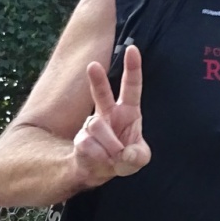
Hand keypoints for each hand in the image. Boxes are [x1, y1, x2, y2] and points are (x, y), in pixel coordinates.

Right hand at [73, 44, 150, 185]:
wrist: (100, 171)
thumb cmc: (123, 158)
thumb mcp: (138, 159)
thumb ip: (138, 156)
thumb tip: (124, 153)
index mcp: (128, 111)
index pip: (131, 86)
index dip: (133, 68)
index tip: (132, 49)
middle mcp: (108, 112)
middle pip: (101, 92)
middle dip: (97, 79)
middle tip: (92, 65)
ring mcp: (92, 123)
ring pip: (97, 126)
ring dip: (110, 145)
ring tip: (115, 156)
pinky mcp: (80, 138)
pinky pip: (90, 144)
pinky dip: (101, 157)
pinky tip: (104, 160)